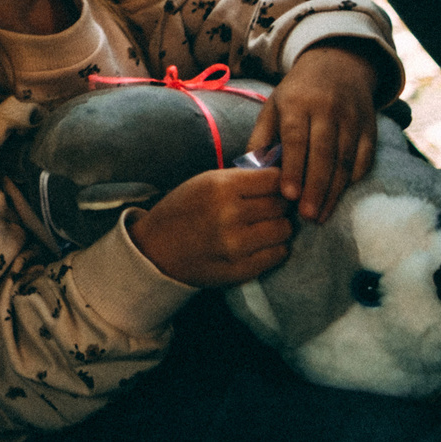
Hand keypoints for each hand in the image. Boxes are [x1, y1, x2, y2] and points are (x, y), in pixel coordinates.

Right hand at [127, 167, 292, 287]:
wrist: (156, 249)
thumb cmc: (184, 210)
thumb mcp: (205, 182)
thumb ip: (242, 177)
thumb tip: (282, 172)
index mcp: (220, 186)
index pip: (274, 179)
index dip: (277, 182)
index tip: (272, 187)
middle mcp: (230, 214)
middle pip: (281, 204)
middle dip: (279, 204)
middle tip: (267, 208)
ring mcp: (236, 244)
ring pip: (284, 229)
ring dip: (278, 226)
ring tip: (263, 226)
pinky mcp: (241, 269)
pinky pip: (278, 254)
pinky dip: (274, 247)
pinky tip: (259, 243)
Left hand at [248, 41, 383, 223]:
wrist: (338, 66)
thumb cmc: (297, 94)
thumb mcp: (273, 106)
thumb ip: (261, 138)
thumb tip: (250, 170)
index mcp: (298, 103)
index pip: (296, 138)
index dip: (293, 168)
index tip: (288, 195)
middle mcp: (328, 109)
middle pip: (324, 153)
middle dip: (315, 187)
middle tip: (306, 216)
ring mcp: (352, 119)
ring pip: (345, 160)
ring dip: (333, 191)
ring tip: (321, 215)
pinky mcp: (370, 128)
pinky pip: (364, 158)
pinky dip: (352, 179)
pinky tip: (339, 196)